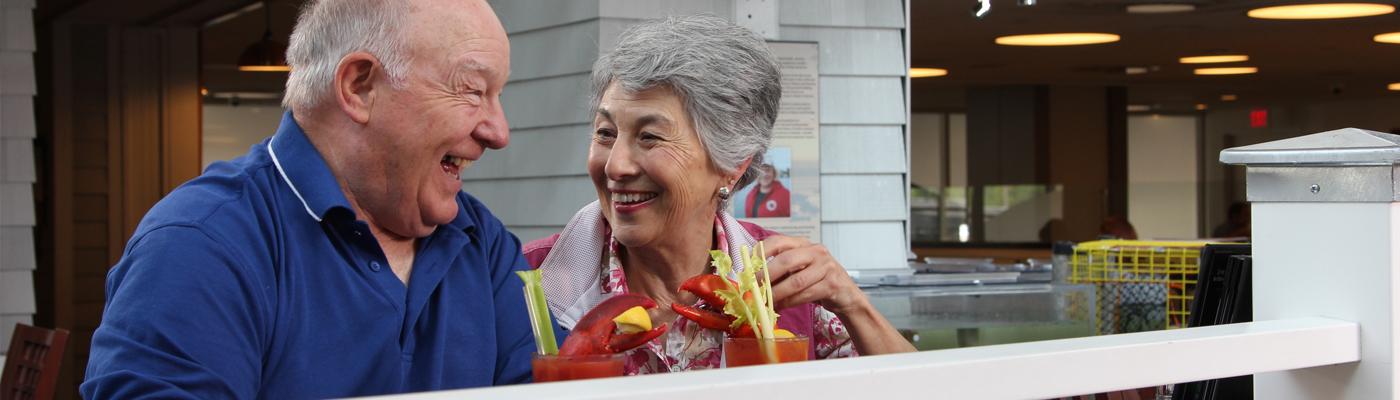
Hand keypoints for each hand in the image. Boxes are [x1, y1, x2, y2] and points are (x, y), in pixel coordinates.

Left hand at [758, 235, 917, 354]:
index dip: (760, 252)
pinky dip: (789, 302)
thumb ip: (778, 271)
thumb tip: (751, 280)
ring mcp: (826, 266)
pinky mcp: (832, 284)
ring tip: (764, 302)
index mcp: (802, 243)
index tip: (747, 265)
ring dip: (777, 294)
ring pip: (796, 281)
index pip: (778, 241)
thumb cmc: (816, 280)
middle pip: (786, 260)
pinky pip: (805, 294)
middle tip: (753, 287)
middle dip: (767, 275)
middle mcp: (816, 251)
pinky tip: (778, 307)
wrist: (845, 294)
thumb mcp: (797, 270)